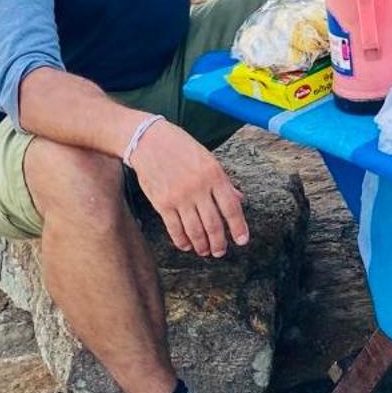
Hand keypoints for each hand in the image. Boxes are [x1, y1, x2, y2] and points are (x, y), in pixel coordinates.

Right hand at [129, 122, 248, 257]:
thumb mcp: (208, 159)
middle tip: (220, 251)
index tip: (242, 240)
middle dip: (219, 243)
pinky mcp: (162, 203)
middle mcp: (198, 188)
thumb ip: (224, 181)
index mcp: (214, 175)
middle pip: (213, 224)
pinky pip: (175, 229)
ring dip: (202, 245)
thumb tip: (239, 199)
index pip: (231, 207)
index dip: (238, 227)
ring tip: (205, 251)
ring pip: (195, 230)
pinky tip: (187, 245)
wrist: (149, 141)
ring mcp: (180, 197)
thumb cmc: (181, 148)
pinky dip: (182, 241)